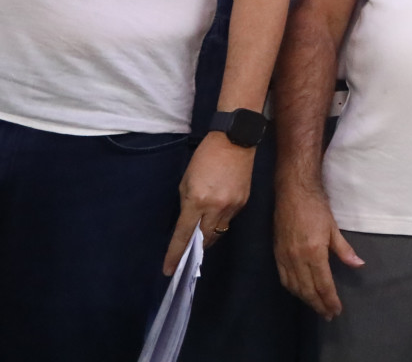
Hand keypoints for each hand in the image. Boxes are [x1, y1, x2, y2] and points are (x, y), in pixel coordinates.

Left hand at [163, 132, 254, 273]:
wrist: (235, 140)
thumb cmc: (205, 157)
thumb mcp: (186, 180)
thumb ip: (186, 203)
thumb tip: (189, 222)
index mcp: (197, 201)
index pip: (184, 235)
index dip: (175, 254)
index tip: (168, 270)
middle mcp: (216, 208)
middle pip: (204, 240)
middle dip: (194, 249)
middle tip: (186, 254)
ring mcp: (232, 207)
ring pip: (218, 233)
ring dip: (208, 236)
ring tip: (201, 234)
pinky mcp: (243, 203)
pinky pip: (228, 220)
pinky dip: (220, 222)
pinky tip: (216, 214)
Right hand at [275, 178, 364, 319]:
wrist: (292, 192)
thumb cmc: (316, 207)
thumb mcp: (333, 228)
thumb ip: (344, 250)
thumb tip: (359, 265)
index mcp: (313, 252)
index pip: (323, 284)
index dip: (330, 299)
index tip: (336, 310)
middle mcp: (297, 258)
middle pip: (308, 290)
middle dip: (319, 304)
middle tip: (328, 315)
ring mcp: (285, 257)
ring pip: (295, 287)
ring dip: (306, 300)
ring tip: (317, 307)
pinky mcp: (277, 253)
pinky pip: (284, 278)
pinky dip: (293, 289)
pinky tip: (300, 293)